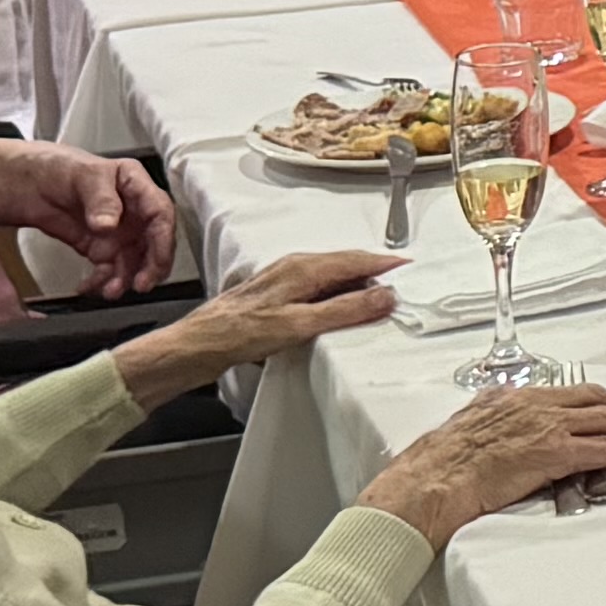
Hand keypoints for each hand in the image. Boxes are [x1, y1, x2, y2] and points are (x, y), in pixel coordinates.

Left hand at [0, 138, 181, 292]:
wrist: (16, 182)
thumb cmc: (51, 165)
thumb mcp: (80, 174)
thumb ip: (101, 198)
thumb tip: (111, 225)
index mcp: (134, 184)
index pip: (160, 213)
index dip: (164, 240)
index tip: (155, 262)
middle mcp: (130, 209)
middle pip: (153, 242)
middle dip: (150, 266)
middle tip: (139, 285)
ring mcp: (114, 230)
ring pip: (132, 260)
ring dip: (125, 278)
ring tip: (109, 290)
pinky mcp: (96, 246)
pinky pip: (107, 269)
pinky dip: (102, 281)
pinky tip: (89, 287)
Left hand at [118, 246, 404, 404]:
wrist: (195, 347)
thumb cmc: (237, 335)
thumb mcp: (299, 325)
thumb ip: (345, 310)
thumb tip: (384, 296)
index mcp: (303, 268)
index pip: (357, 259)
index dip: (386, 264)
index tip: (410, 269)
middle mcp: (293, 266)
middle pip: (345, 263)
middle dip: (374, 271)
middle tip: (400, 285)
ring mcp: (282, 278)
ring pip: (330, 273)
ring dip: (355, 282)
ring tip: (376, 297)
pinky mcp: (274, 293)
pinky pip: (316, 285)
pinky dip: (336, 292)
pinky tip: (337, 308)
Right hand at [357, 380, 605, 547]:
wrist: (432, 481)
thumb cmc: (441, 461)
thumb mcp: (468, 421)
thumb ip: (489, 410)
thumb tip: (497, 404)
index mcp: (517, 398)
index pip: (572, 393)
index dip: (601, 401)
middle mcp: (537, 406)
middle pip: (598, 401)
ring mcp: (547, 427)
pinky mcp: (554, 453)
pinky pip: (604, 449)